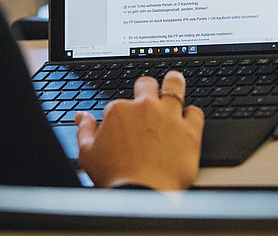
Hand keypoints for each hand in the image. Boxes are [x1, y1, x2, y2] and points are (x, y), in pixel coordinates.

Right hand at [75, 70, 203, 189]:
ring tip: (173, 85)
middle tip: (148, 96)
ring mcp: (169, 116)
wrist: (142, 194)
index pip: (119, 102)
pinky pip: (195, 111)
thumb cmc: (115, 177)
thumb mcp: (87, 154)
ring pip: (175, 84)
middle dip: (146, 88)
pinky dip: (192, 114)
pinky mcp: (190, 130)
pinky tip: (188, 120)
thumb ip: (85, 130)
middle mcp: (145, 107)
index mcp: (120, 111)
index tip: (124, 124)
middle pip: (147, 84)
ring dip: (173, 84)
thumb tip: (82, 117)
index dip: (121, 114)